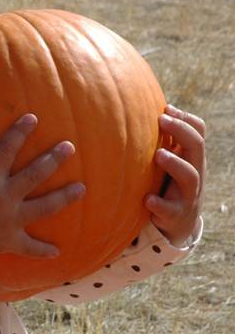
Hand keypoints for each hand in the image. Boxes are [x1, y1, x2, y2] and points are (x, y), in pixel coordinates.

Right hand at [0, 114, 84, 278]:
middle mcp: (3, 198)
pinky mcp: (8, 241)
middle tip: (69, 146)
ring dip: (64, 198)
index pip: (6, 150)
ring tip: (81, 188)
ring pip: (43, 208)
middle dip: (53, 160)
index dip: (19, 133)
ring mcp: (9, 221)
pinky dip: (42, 250)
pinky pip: (28, 247)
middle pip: (34, 176)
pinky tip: (57, 251)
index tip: (33, 118)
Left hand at [146, 104, 205, 245]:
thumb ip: (160, 143)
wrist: (177, 225)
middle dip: (182, 132)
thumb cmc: (166, 185)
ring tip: (158, 154)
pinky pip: (170, 210)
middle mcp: (194, 174)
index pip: (199, 133)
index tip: (166, 108)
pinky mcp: (176, 216)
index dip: (186, 120)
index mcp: (191, 159)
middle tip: (162, 120)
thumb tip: (134, 110)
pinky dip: (159, 204)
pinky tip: (147, 199)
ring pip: (190, 177)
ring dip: (175, 164)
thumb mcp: (168, 164)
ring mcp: (187, 195)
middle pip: (197, 148)